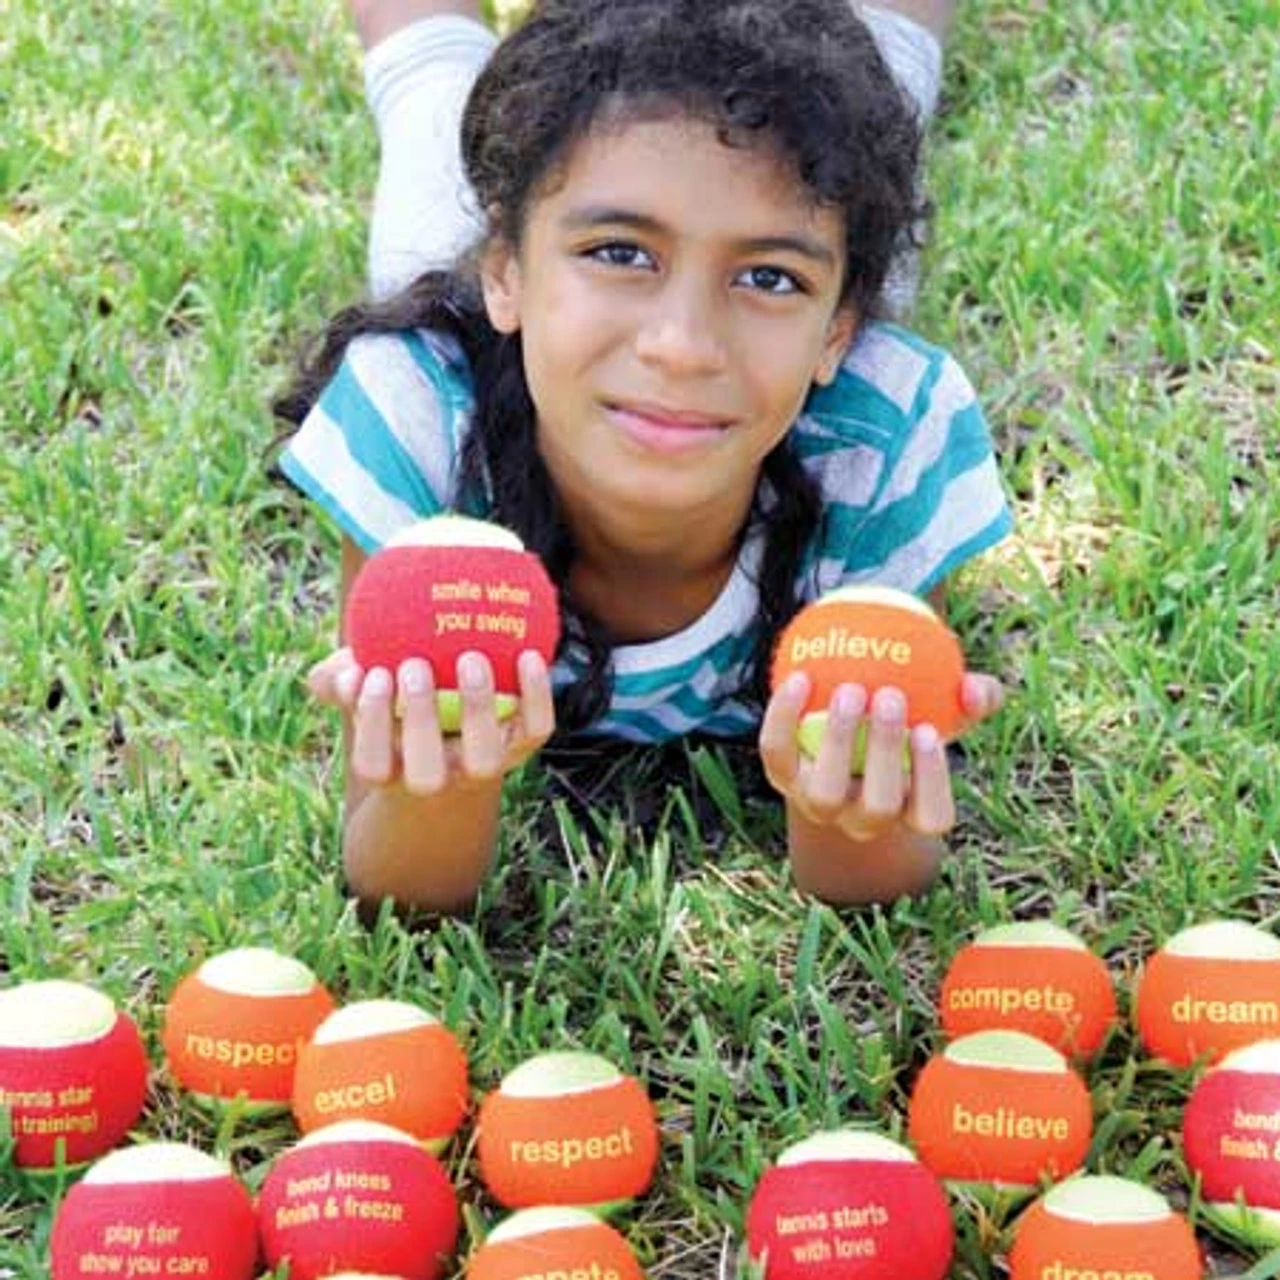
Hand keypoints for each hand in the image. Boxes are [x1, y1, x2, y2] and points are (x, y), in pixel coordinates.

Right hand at [306, 646, 555, 793]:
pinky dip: (536, 696)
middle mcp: (438, 778)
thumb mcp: (362, 690)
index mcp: (391, 770)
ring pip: (485, 760)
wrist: (455, 725)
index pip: (372, 764)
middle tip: (414, 665)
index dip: (370, 722)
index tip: (373, 672)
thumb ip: (339, 679)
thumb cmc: (396, 700)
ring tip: (470, 658)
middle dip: (418, 721)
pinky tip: (530, 654)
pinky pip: (536, 729)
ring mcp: (482, 767)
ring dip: (477, 710)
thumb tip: (346, 672)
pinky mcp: (521, 747)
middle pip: (427, 774)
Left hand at [758, 672, 1002, 841]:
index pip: (931, 817)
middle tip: (890, 695)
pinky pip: (778, 752)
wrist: (834, 736)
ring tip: (851, 691)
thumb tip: (974, 687)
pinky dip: (784, 716)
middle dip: (885, 752)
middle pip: (878, 806)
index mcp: (908, 809)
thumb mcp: (941, 713)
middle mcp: (862, 818)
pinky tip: (801, 678)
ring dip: (840, 740)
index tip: (928, 728)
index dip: (931, 781)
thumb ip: (969, 700)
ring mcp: (819, 805)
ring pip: (826, 794)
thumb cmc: (903, 726)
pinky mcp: (782, 778)